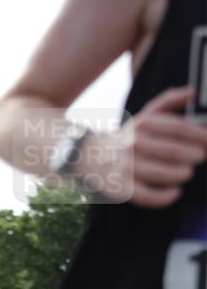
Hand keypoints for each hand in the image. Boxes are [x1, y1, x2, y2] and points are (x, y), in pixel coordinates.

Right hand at [86, 86, 206, 207]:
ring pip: (162, 173)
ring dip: (181, 174)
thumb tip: (192, 92)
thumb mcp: (145, 115)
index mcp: (143, 124)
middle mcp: (134, 144)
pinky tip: (175, 192)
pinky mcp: (122, 188)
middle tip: (199, 157)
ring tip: (187, 172)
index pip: (178, 128)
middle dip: (193, 155)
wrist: (92, 156)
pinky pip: (147, 196)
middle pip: (173, 151)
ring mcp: (127, 167)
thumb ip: (168, 101)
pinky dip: (164, 197)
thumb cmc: (128, 137)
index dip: (199, 135)